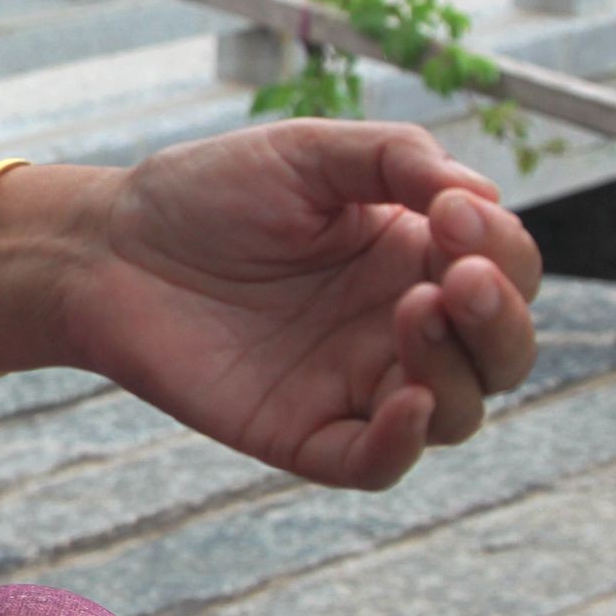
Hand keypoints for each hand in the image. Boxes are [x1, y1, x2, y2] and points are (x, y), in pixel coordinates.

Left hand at [55, 121, 541, 490]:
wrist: (109, 246)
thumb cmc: (208, 193)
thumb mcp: (308, 153)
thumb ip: (397, 159)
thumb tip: (482, 195)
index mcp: (414, 256)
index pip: (506, 270)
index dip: (502, 247)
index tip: (452, 210)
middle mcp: (399, 327)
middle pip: (502, 352)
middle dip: (502, 319)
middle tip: (460, 277)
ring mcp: (355, 384)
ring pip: (457, 411)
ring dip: (458, 365)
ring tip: (416, 307)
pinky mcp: (303, 432)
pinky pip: (376, 462)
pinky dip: (405, 441)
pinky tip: (409, 400)